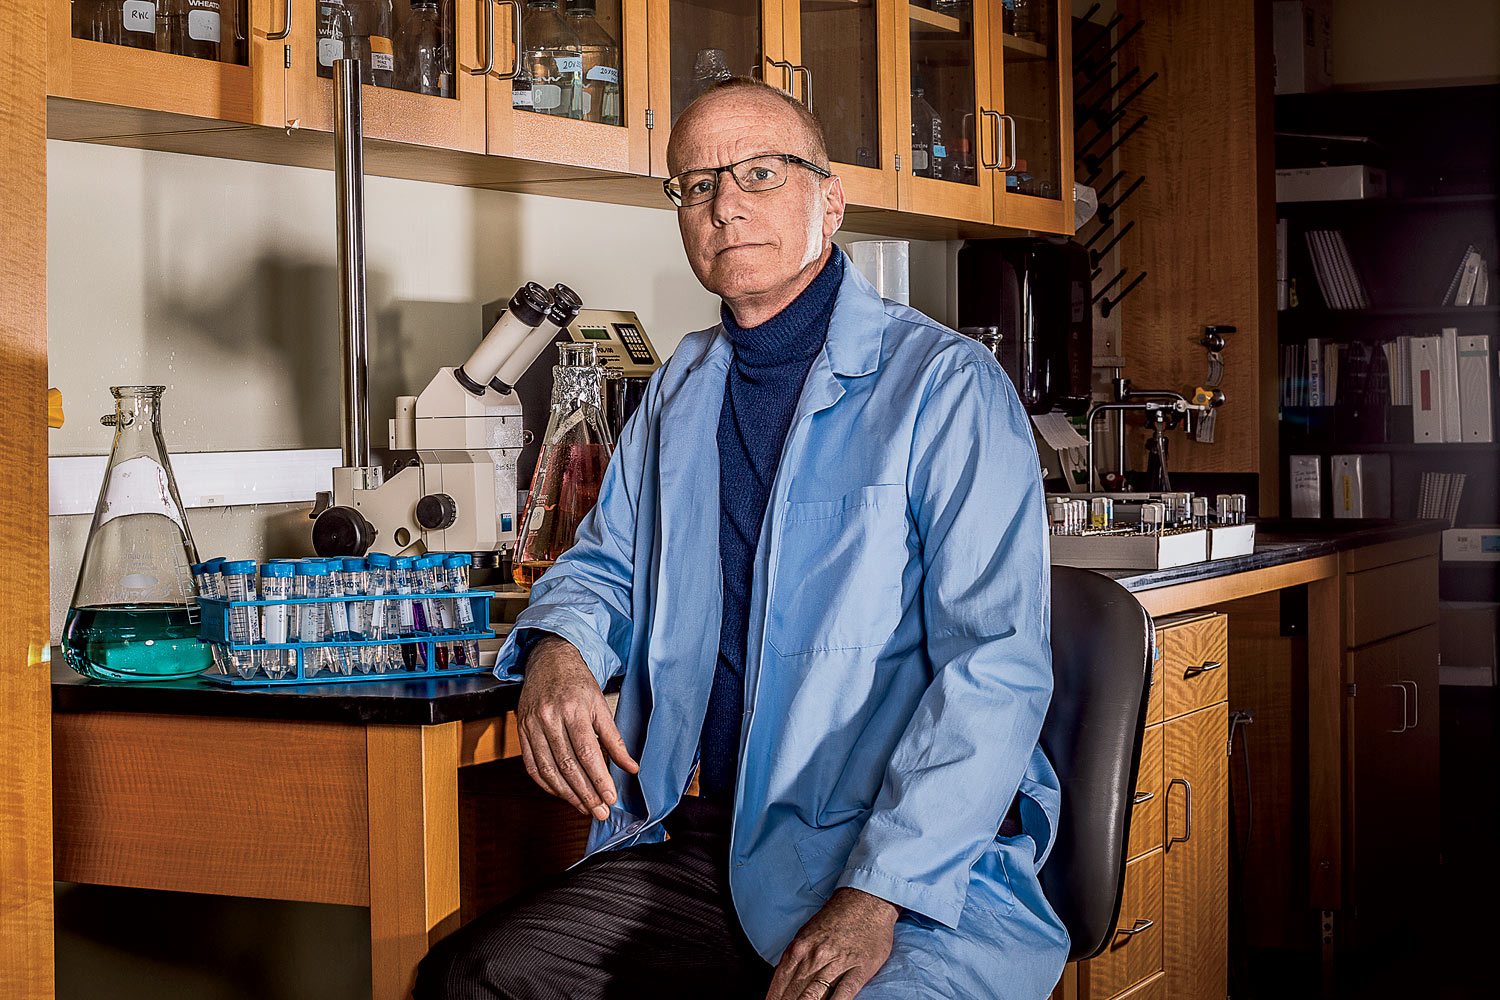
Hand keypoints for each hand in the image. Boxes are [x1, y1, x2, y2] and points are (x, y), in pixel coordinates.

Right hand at [516, 635, 638, 820]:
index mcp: (573, 709)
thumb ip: (615, 739)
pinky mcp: (522, 731)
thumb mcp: (601, 704)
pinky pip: (532, 766)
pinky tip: (561, 793)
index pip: (587, 753)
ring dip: (567, 794)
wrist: (548, 660)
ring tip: (584, 807)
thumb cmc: (577, 681)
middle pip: (568, 766)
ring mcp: (532, 726)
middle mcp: (550, 718)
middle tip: (599, 810)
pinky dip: (546, 784)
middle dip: (586, 793)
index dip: (599, 779)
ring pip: (548, 770)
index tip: (610, 797)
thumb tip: (631, 767)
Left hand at [766, 888, 898, 999]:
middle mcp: (814, 958)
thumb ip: (795, 958)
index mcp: (799, 949)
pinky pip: (843, 995)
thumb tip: (782, 983)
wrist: (866, 900)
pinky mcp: (858, 970)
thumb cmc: (836, 918)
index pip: (779, 984)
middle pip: (794, 994)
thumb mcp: (806, 934)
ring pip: (813, 997)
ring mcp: (836, 964)